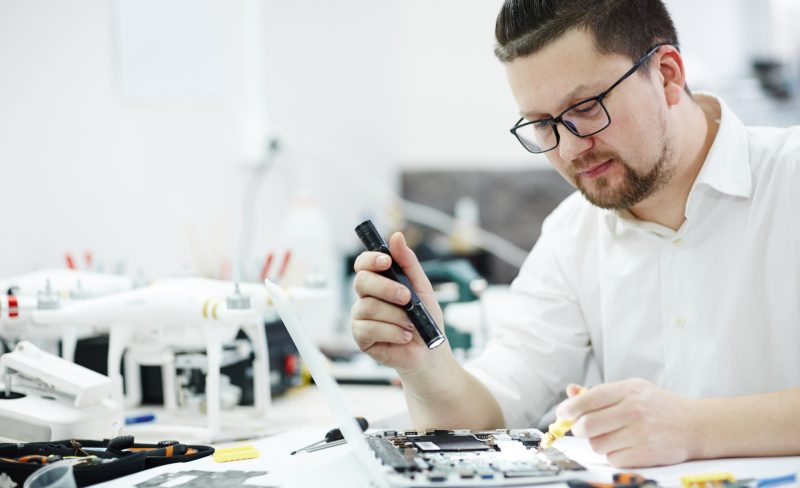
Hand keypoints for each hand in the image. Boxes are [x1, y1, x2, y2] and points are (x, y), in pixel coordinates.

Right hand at [351, 232, 444, 373]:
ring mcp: (361, 318)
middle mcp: (365, 298)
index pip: (363, 264)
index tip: (386, 260)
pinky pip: (370, 329)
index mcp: (378, 283)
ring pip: (368, 307)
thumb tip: (396, 236)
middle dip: (386, 288)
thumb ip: (408, 263)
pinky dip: (392, 332)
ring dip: (396, 316)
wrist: (431, 352)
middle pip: (361, 281)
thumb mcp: (422, 287)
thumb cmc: (425, 319)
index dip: (370, 259)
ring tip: (410, 324)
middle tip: (406, 298)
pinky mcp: (361, 338)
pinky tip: (403, 336)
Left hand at [558, 378, 696, 466]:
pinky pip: (613, 459)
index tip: (562, 414)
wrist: (694, 425)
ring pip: (597, 444)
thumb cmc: (657, 406)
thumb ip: (600, 392)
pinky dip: (614, 455)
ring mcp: (640, 433)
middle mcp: (634, 410)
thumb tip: (570, 392)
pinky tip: (626, 446)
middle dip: (580, 429)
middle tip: (584, 428)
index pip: (589, 399)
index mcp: (628, 390)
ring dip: (599, 442)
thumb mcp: (632, 390)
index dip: (570, 408)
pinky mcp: (645, 454)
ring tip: (613, 436)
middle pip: (587, 425)